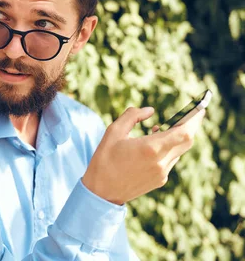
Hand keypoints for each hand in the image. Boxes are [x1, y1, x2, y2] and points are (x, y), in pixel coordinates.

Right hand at [82, 106, 204, 204]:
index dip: (194, 120)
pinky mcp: (160, 180)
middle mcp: (160, 162)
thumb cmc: (104, 159)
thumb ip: (132, 116)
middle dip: (191, 126)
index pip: (183, 133)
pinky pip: (171, 160)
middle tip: (191, 113)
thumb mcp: (113, 131)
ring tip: (159, 129)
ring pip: (179, 151)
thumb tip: (150, 110)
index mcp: (150, 148)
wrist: (101, 192)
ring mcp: (162, 173)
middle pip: (187, 141)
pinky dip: (168, 149)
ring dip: (177, 138)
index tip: (199, 108)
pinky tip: (153, 144)